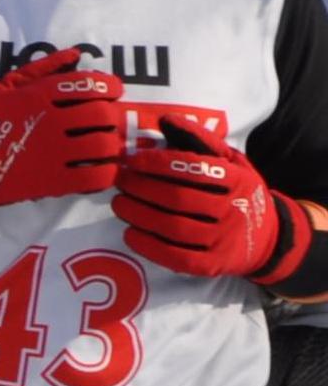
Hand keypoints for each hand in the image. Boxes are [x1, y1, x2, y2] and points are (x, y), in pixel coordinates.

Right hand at [0, 48, 125, 228]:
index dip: (110, 86)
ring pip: (102, 145)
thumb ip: (40, 69)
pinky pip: (94, 177)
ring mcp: (51, 153)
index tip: (114, 92)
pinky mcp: (50, 182)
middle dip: (113, 117)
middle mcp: (49, 121)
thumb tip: (75, 54)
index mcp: (38, 96)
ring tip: (107, 146)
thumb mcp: (2, 88)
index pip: (89, 84)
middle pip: (102, 115)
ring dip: (111, 145)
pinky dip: (106, 173)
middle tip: (110, 122)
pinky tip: (102, 170)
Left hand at [115, 120, 311, 280]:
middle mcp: (233, 209)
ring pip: (174, 227)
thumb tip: (166, 119)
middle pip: (179, 198)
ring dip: (139, 215)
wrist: (267, 238)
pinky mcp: (212, 265)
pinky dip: (148, 246)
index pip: (195, 168)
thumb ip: (200, 141)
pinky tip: (130, 233)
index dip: (159, 163)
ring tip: (119, 204)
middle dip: (142, 188)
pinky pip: (176, 257)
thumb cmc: (237, 192)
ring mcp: (223, 240)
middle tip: (120, 182)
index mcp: (238, 179)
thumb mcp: (230, 162)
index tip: (133, 160)